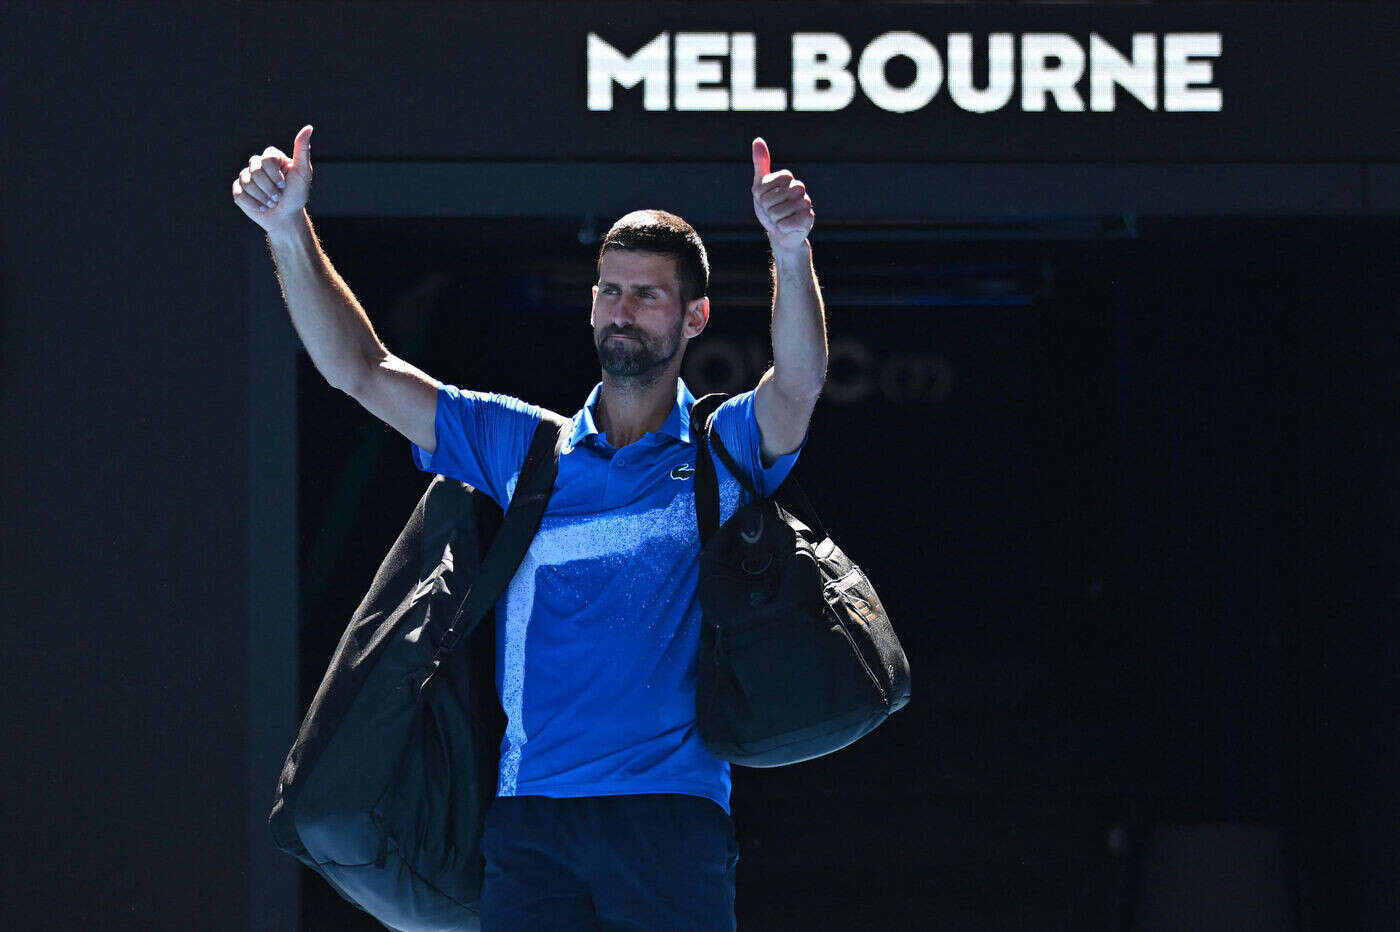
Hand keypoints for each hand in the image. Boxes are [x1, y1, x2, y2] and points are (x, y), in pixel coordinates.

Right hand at [231, 125, 313, 232]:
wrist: (287, 217)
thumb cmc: (297, 195)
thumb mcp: (303, 173)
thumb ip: (302, 150)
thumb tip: (308, 127)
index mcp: (271, 158)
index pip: (266, 158)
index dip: (275, 174)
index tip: (285, 184)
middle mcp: (257, 164)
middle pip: (256, 170)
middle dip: (270, 188)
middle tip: (279, 196)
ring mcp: (246, 177)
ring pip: (246, 182)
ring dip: (263, 197)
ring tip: (271, 202)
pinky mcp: (238, 191)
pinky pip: (239, 194)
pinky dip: (253, 203)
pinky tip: (261, 207)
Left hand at [751, 137, 813, 253]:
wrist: (780, 233)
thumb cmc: (769, 209)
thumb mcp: (760, 186)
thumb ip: (761, 164)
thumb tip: (758, 139)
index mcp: (788, 179)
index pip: (769, 183)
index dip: (763, 194)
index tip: (766, 199)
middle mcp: (800, 189)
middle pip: (773, 198)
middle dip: (767, 208)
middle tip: (772, 211)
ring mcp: (806, 204)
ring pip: (779, 212)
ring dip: (774, 220)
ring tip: (780, 220)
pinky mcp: (808, 220)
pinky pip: (786, 224)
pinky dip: (781, 228)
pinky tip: (787, 227)